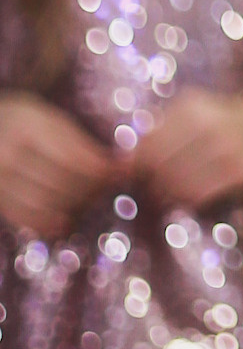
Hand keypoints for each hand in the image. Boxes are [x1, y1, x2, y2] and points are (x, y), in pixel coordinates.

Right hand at [0, 93, 112, 240]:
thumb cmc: (31, 124)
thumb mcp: (57, 124)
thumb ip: (86, 146)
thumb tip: (124, 169)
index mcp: (29, 129)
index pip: (72, 160)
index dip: (100, 172)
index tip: (117, 173)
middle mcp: (8, 154)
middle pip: (60, 184)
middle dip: (90, 190)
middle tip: (105, 189)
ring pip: (44, 204)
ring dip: (73, 208)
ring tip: (87, 201)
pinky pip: (25, 218)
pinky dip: (48, 224)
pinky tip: (65, 221)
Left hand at [130, 92, 242, 212]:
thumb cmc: (229, 123)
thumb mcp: (198, 111)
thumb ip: (163, 128)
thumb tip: (125, 161)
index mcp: (192, 108)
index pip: (147, 143)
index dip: (135, 164)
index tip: (135, 174)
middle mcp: (208, 126)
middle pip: (158, 166)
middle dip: (149, 182)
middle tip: (151, 189)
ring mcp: (224, 150)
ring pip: (175, 183)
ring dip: (166, 194)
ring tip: (168, 195)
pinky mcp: (237, 173)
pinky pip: (197, 195)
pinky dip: (186, 200)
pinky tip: (188, 196)